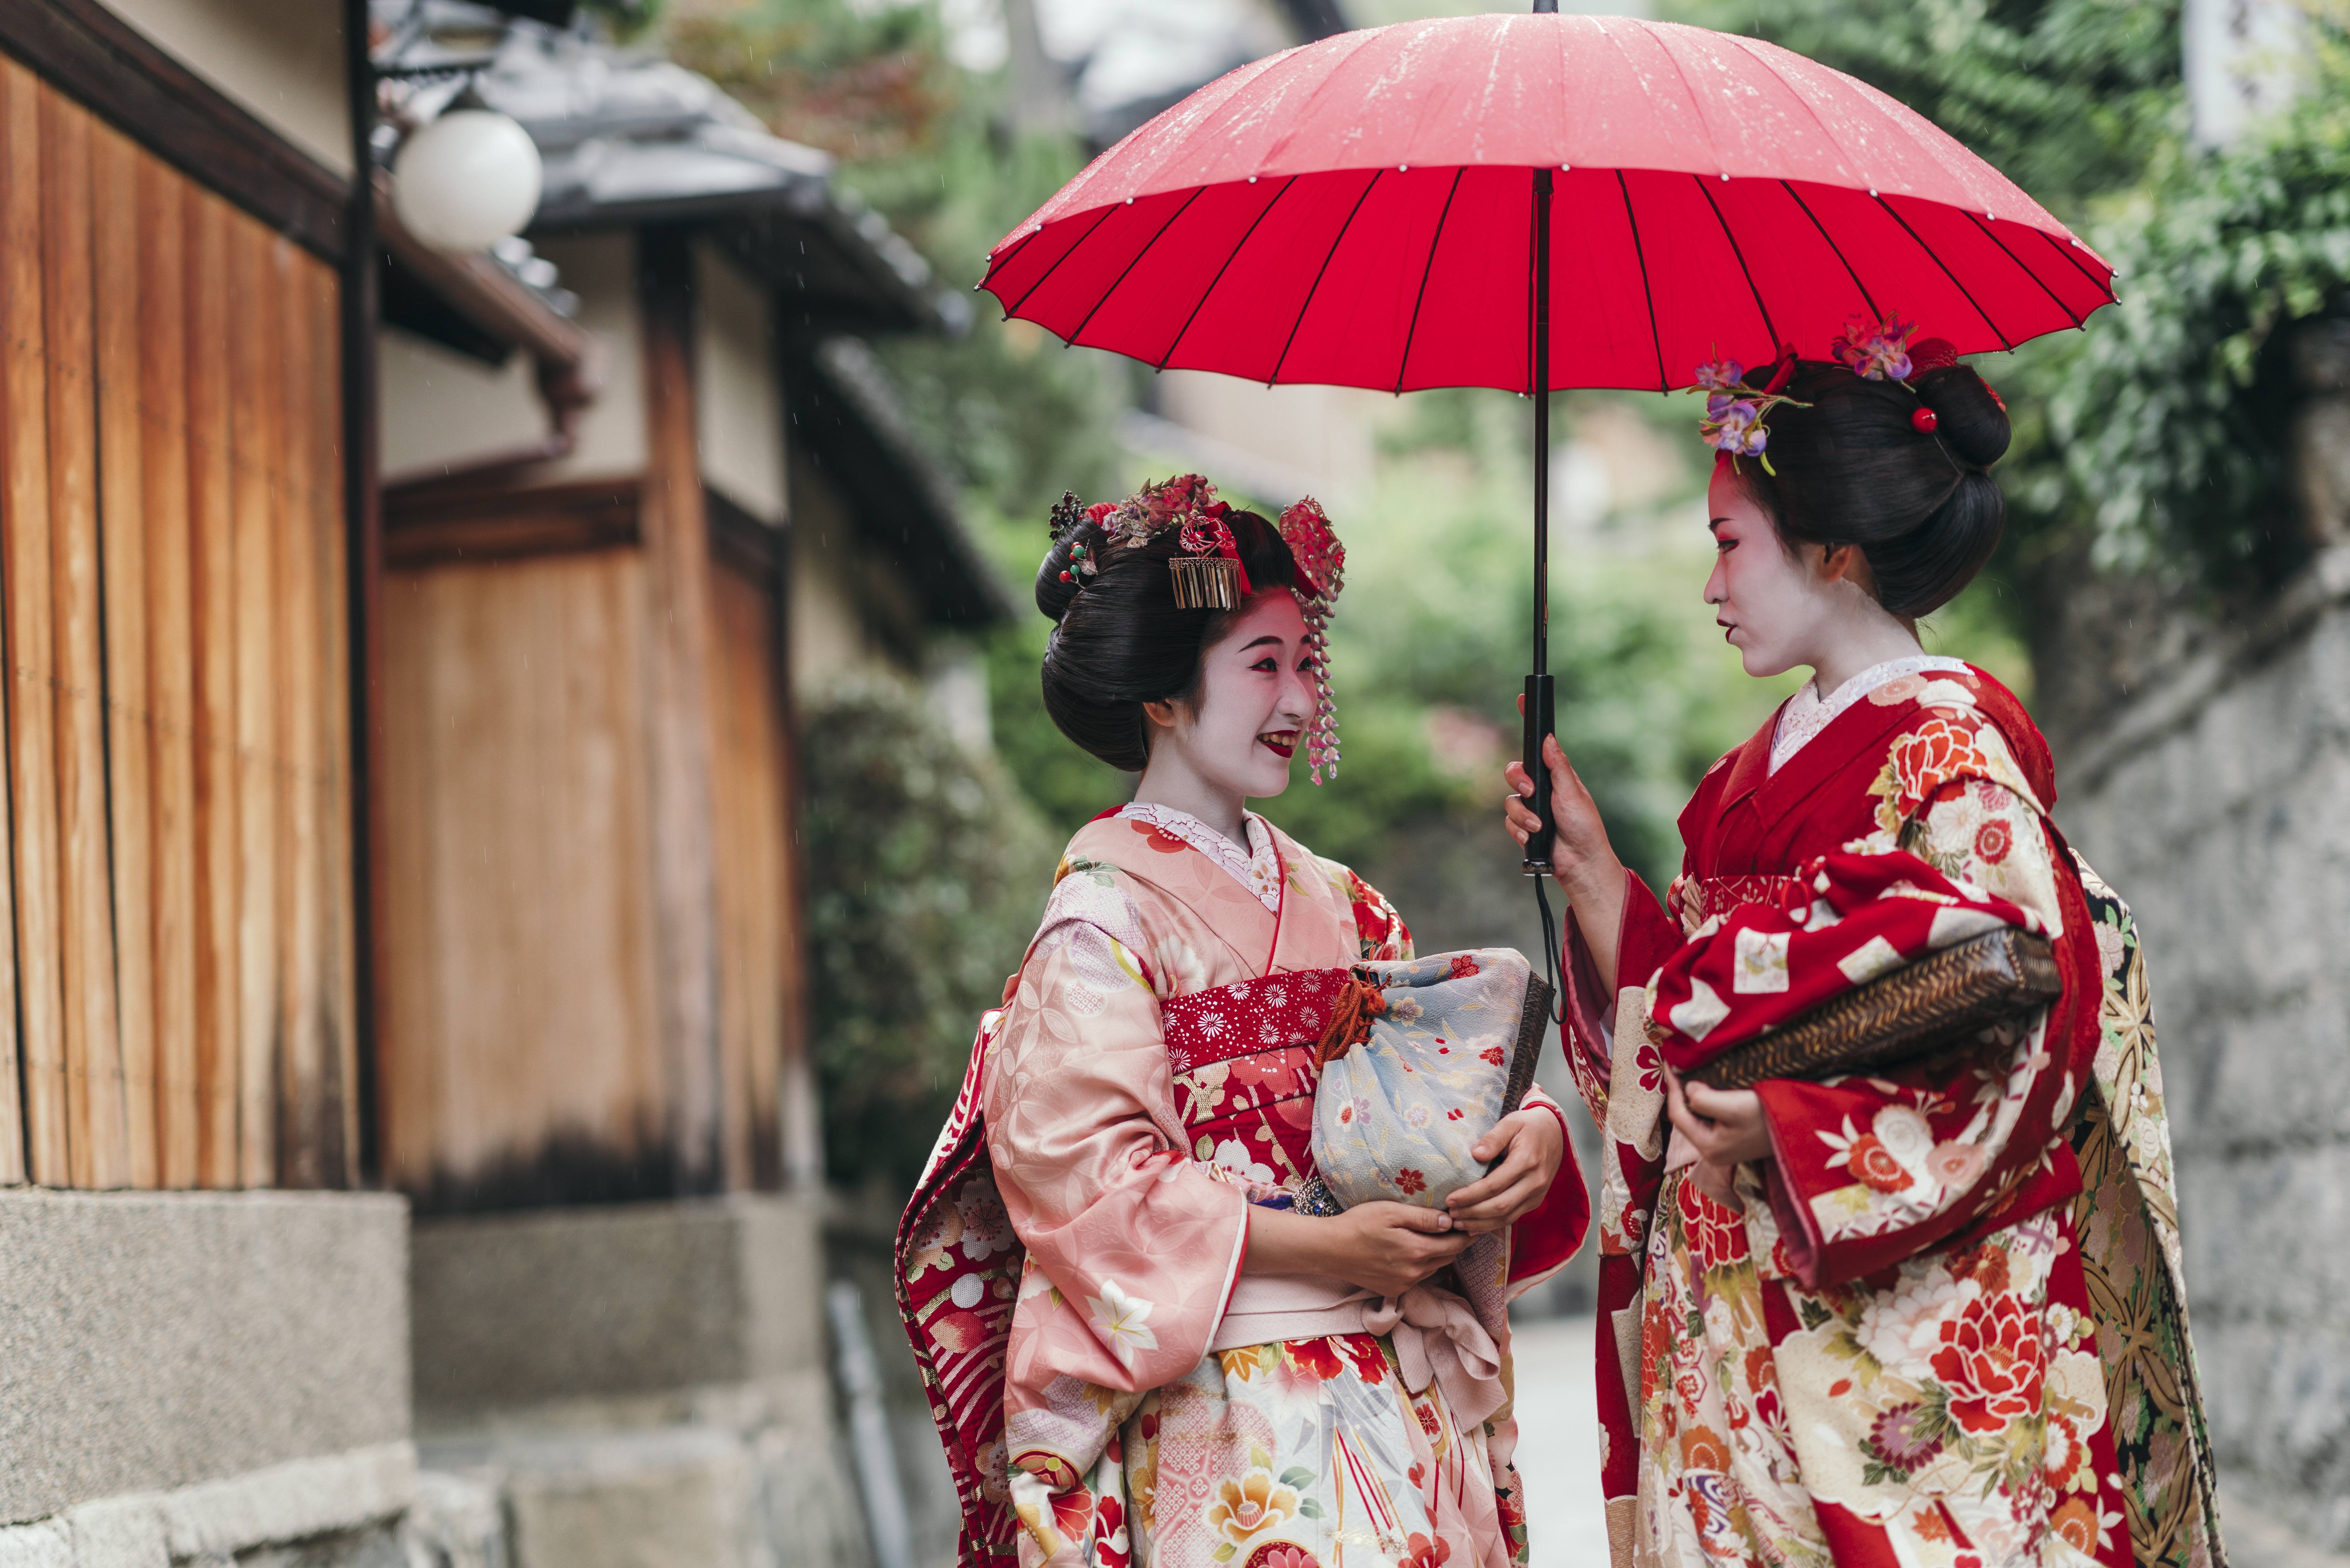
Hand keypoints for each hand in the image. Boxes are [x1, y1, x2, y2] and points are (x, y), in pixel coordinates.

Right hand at [1330, 1202, 1472, 1297]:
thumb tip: (1450, 1222)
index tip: (1475, 1223)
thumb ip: (1423, 1218)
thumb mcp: (1391, 1212)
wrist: (1330, 1250)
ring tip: (1436, 1237)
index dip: (1468, 1233)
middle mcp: (1415, 1272)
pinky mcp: (1394, 1290)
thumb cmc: (1359, 1224)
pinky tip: (1413, 1252)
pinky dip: (1422, 1265)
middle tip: (1459, 1227)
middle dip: (1455, 1243)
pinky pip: (1418, 1277)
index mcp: (1418, 1251)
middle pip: (1448, 1257)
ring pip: (1434, 1268)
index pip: (1456, 1244)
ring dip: (1438, 1254)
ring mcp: (1405, 1284)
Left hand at [1445, 1108, 1565, 1234]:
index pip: (1494, 1185)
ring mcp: (1537, 1195)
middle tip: (1450, 1213)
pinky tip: (1474, 1226)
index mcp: (1527, 1161)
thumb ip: (1493, 1138)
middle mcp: (1535, 1182)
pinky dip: (1492, 1225)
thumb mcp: (1510, 1123)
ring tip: (1458, 1223)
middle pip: (1500, 1206)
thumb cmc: (1528, 1126)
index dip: (1470, 1195)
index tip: (1450, 1198)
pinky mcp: (1535, 1201)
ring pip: (1507, 1218)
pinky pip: (1513, 1218)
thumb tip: (1476, 1154)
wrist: (1554, 1133)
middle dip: (1472, 1213)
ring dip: (1480, 1223)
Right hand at [1503, 720, 1616, 880]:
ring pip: (1509, 800)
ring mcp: (1531, 808)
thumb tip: (1549, 738)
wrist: (1580, 864)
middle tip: (1530, 791)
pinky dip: (1519, 830)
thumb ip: (1558, 767)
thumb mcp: (1573, 794)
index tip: (1522, 697)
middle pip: (1514, 771)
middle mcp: (1541, 788)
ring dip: (1522, 815)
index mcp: (1556, 775)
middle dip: (1518, 780)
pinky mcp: (1523, 827)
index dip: (1529, 722)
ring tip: (1540, 827)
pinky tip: (1533, 838)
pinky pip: (1509, 822)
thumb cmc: (1585, 827)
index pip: (1539, 744)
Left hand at [1664, 1068, 1772, 1208]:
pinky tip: (1707, 1087)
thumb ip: (1704, 1100)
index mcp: (1708, 1147)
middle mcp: (1712, 1151)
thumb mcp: (1733, 1107)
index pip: (1677, 1115)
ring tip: (1687, 1074)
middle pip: (1685, 1118)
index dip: (1671, 1089)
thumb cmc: (1767, 1118)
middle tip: (1675, 1067)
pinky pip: (1710, 1117)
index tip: (1668, 1065)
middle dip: (1679, 1093)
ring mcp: (1724, 1146)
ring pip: (1697, 1117)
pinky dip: (1705, 1101)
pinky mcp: (1734, 1138)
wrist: (1800, 1127)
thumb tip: (1689, 1089)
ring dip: (1692, 1097)